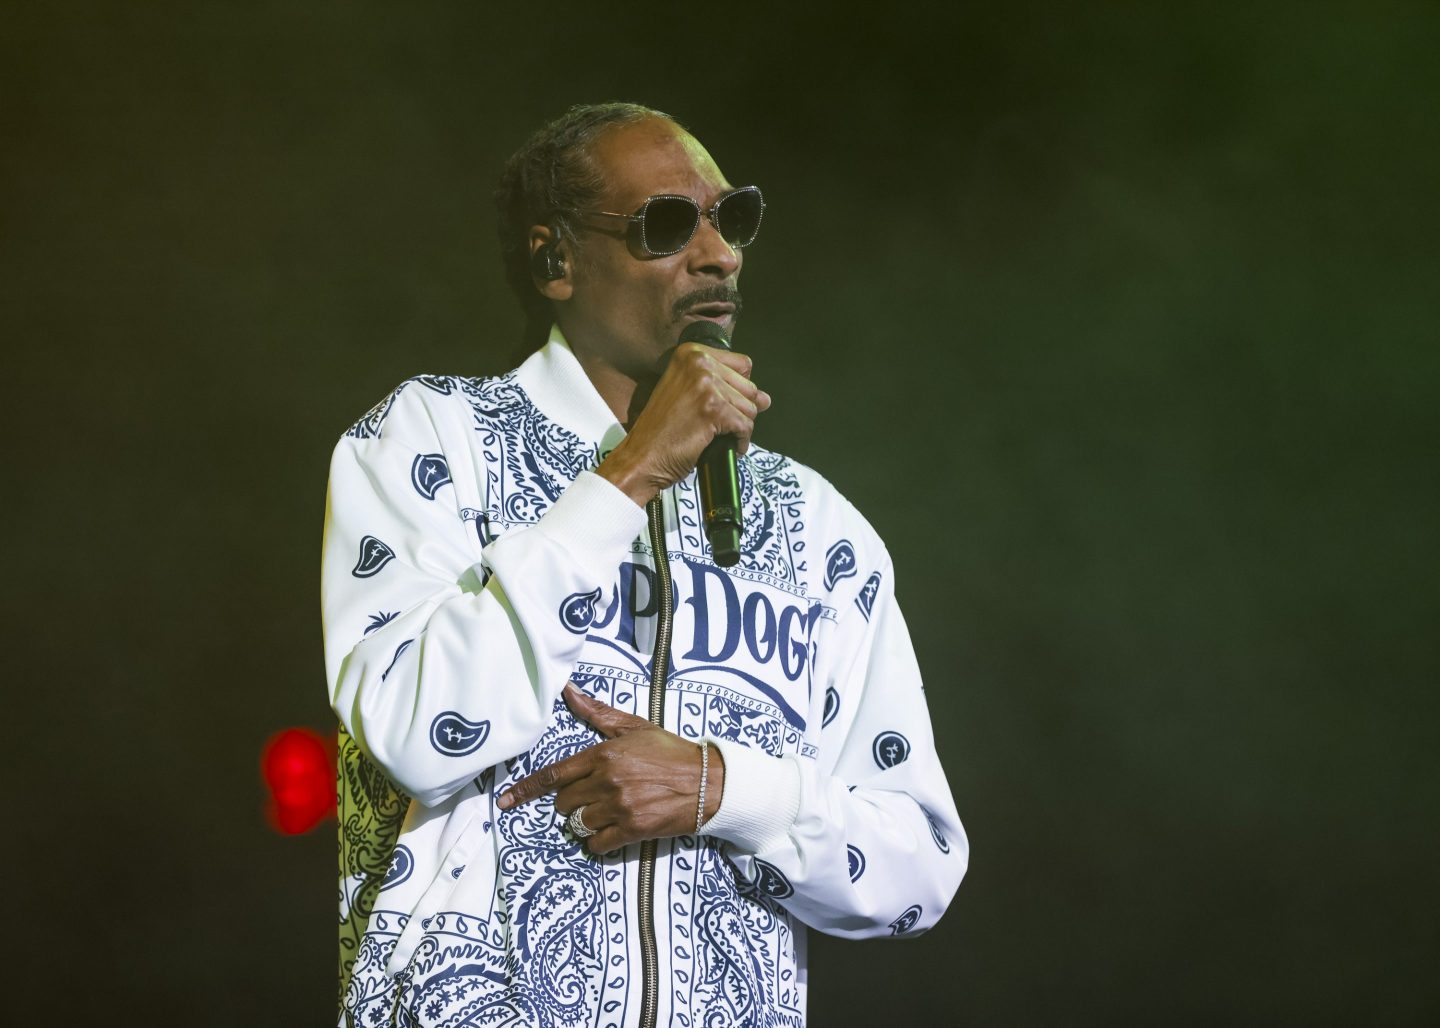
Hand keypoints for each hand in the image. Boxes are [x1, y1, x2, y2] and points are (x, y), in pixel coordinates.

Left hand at [497, 683, 724, 854]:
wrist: (707, 782)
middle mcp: (607, 781)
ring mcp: (619, 807)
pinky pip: (596, 843)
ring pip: (578, 823)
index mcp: (603, 754)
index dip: (526, 790)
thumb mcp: (634, 727)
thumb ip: (597, 712)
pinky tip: (612, 831)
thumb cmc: (670, 752)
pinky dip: (598, 841)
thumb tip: (567, 690)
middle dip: (571, 802)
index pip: (554, 775)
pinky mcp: (631, 829)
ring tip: (607, 812)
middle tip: (593, 796)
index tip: (506, 802)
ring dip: (586, 821)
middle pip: (564, 803)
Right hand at [598, 342, 770, 506]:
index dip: (738, 390)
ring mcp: (706, 385)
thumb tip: (766, 398)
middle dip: (741, 411)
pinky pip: (745, 426)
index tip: (723, 404)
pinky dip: (740, 441)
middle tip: (719, 425)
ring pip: (751, 408)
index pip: (743, 365)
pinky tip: (726, 446)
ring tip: (720, 437)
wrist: (641, 456)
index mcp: (691, 353)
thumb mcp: (689, 395)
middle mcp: (699, 362)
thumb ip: (727, 389)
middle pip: (749, 387)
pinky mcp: (713, 409)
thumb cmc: (662, 430)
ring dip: (741, 428)